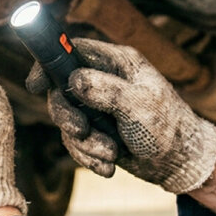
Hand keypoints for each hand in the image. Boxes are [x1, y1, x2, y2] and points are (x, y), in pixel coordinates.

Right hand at [25, 38, 215, 193]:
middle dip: (68, 116)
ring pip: (67, 120)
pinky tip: (109, 166)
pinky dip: (89, 156)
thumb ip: (106, 90)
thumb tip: (73, 80)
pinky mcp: (97, 130)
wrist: (180, 165)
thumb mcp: (140, 106)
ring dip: (85, 143)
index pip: (73, 50)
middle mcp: (105, 80)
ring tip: (110, 153)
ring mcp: (99, 107)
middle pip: (61, 90)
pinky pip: (76, 142)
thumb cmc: (168, 129)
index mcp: (118, 62)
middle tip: (81, 130)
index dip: (49, 63)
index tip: (36, 84)